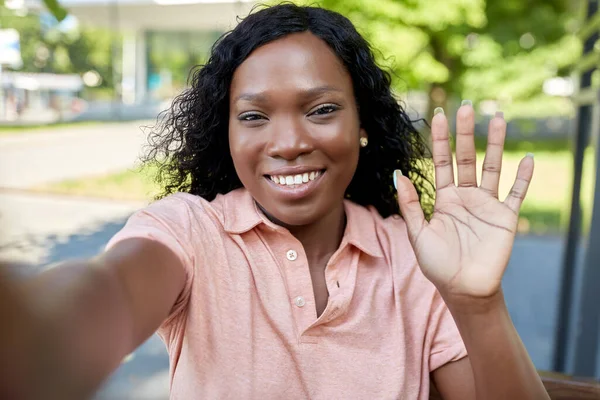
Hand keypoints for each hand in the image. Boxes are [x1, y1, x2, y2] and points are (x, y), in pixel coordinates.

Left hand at [395, 104, 533, 301]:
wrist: (463, 289)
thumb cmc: (438, 264)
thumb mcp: (418, 233)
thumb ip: (410, 204)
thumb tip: (398, 173)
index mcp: (444, 199)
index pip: (441, 162)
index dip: (439, 140)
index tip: (438, 116)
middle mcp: (466, 197)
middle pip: (467, 158)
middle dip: (466, 134)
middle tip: (466, 107)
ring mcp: (487, 205)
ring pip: (492, 168)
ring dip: (496, 145)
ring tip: (498, 119)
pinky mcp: (505, 217)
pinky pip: (516, 193)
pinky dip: (523, 177)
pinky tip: (527, 158)